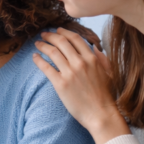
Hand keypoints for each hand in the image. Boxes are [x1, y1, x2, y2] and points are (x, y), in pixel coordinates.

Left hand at [33, 28, 130, 143]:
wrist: (100, 114)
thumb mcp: (108, 73)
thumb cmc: (105, 96)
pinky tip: (34, 57)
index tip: (57, 30)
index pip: (75, 39)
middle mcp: (80, 63)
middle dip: (51, 36)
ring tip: (37, 44)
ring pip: (53, 52)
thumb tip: (94, 48)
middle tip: (43, 34)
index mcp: (92, 58)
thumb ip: (101, 58)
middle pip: (62, 42)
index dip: (64, 32)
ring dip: (43, 45)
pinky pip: (46, 67)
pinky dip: (38, 60)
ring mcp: (70, 73)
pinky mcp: (61, 84)